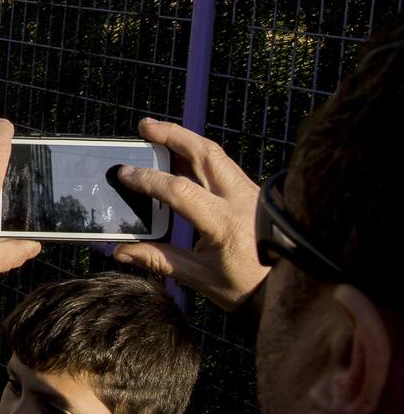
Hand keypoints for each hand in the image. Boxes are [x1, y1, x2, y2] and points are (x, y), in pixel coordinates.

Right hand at [113, 118, 267, 310]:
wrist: (292, 285)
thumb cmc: (248, 286)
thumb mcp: (201, 278)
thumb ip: (160, 260)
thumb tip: (121, 252)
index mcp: (225, 224)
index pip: (181, 191)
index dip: (150, 180)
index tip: (126, 174)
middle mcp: (241, 200)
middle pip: (205, 154)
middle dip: (173, 135)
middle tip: (145, 127)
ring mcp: (251, 192)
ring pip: (216, 154)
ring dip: (186, 140)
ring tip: (159, 133)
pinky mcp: (254, 191)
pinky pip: (224, 164)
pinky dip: (200, 154)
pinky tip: (181, 156)